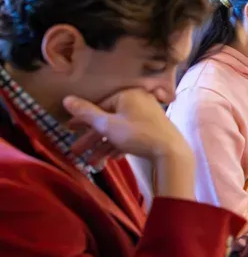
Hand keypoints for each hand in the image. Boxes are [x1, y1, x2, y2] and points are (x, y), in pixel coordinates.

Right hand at [63, 88, 188, 161]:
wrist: (171, 152)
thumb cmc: (137, 134)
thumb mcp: (107, 125)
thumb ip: (86, 113)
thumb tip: (66, 99)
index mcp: (128, 94)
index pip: (100, 106)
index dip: (83, 120)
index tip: (69, 130)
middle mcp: (139, 101)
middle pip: (109, 120)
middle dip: (92, 138)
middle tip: (75, 150)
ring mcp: (148, 116)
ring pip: (119, 130)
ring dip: (104, 146)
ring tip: (92, 162)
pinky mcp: (153, 129)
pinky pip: (131, 135)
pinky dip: (120, 146)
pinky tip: (110, 159)